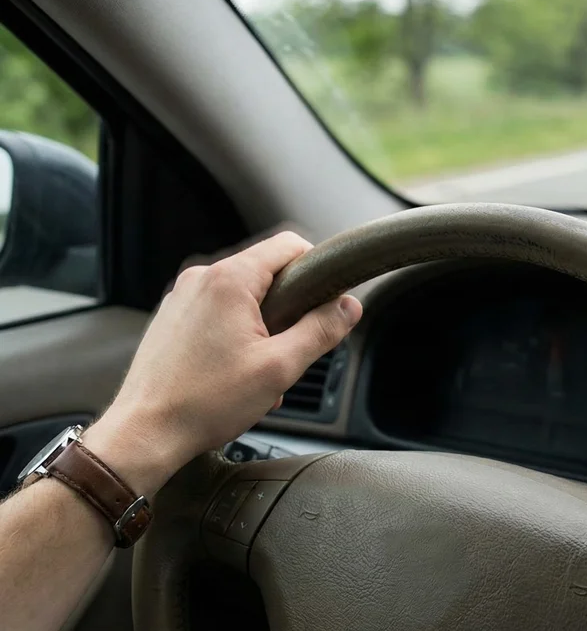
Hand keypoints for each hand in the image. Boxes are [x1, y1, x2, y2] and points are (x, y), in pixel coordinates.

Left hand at [83, 232, 361, 493]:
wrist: (144, 433)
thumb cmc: (205, 403)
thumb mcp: (281, 367)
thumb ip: (321, 330)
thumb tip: (349, 307)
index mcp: (229, 280)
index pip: (289, 245)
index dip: (318, 268)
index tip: (327, 300)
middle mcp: (201, 279)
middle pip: (266, 272)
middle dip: (289, 307)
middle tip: (292, 348)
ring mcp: (182, 298)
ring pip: (243, 296)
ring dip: (263, 325)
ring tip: (260, 369)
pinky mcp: (171, 319)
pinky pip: (217, 313)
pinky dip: (236, 334)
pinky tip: (236, 373)